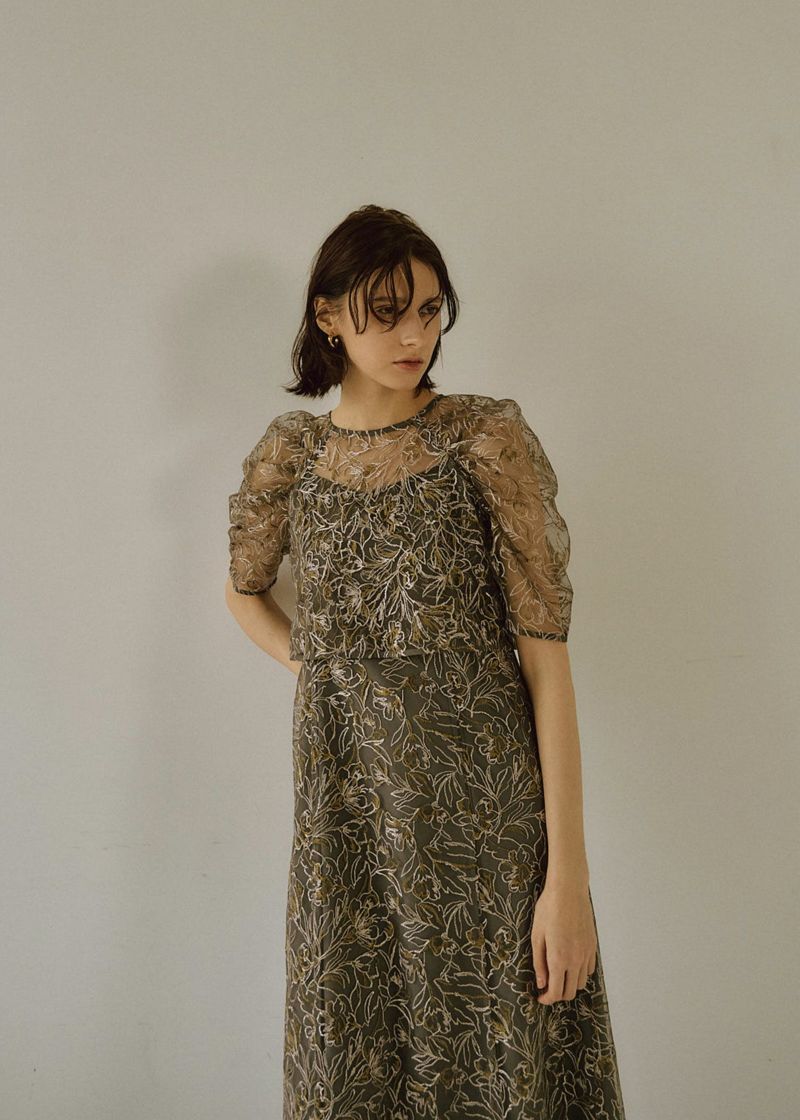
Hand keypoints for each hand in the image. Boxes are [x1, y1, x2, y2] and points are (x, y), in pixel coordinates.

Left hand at [531, 881, 596, 1003]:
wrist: (568, 891)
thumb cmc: (549, 909)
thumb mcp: (537, 935)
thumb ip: (539, 962)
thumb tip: (541, 982)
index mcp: (559, 958)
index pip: (556, 992)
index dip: (547, 999)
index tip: (540, 997)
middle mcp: (575, 960)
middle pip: (570, 992)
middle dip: (558, 995)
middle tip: (547, 987)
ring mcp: (586, 953)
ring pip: (581, 983)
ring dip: (570, 984)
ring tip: (559, 974)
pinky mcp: (593, 946)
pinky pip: (589, 969)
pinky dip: (580, 973)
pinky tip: (570, 963)